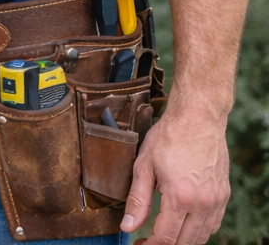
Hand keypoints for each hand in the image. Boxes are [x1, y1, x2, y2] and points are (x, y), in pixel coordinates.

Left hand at [121, 106, 230, 243]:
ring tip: (164, 237)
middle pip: (185, 242)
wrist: (198, 118)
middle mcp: (203, 203)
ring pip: (202, 237)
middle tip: (147, 243)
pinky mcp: (223, 195)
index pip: (166, 237)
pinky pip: (213, 224)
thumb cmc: (168, 137)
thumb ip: (136, 200)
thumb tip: (128, 227)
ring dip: (183, 241)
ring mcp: (216, 200)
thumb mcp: (143, 166)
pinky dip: (199, 231)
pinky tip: (184, 227)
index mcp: (180, 197)